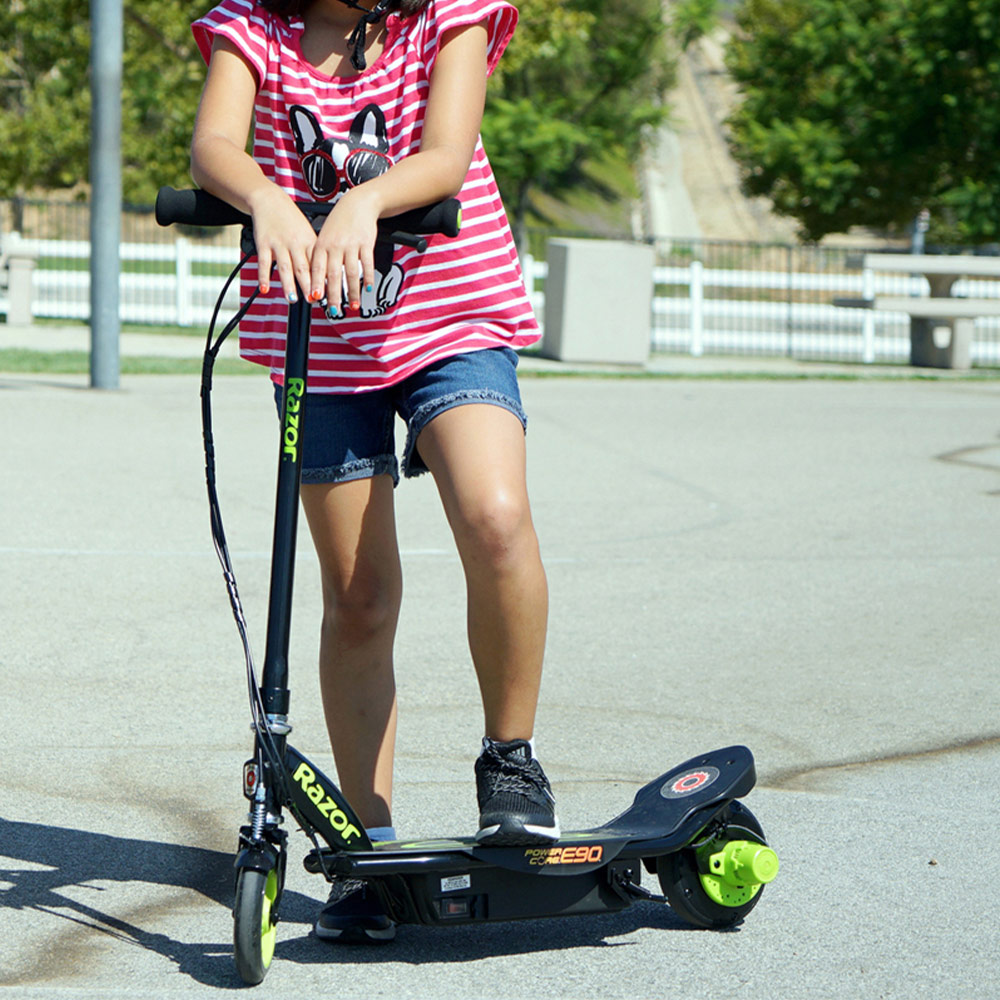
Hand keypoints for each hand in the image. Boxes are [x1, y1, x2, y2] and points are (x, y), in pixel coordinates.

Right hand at [247, 185, 316, 301]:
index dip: (322, 280)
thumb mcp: (308, 234)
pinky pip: (264, 262)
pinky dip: (264, 276)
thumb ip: (314, 255)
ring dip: (288, 284)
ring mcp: (279, 244)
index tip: (326, 294)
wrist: (270, 200)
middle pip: (303, 267)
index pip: (318, 264)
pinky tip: (264, 288)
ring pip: (285, 266)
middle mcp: (296, 243)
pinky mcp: (264, 243)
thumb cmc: (291, 220)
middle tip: (312, 300)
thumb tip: (324, 278)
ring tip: (292, 299)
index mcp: (310, 242)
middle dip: (308, 286)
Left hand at [311, 187, 380, 315]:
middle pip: (334, 274)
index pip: (317, 268)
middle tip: (334, 311)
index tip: (315, 298)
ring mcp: (351, 244)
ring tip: (354, 306)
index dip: (316, 284)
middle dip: (334, 295)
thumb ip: (321, 258)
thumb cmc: (339, 223)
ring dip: (353, 292)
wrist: (358, 204)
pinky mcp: (366, 243)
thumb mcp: (325, 237)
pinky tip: (368, 289)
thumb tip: (318, 282)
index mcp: (322, 244)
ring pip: (351, 273)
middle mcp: (335, 245)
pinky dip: (368, 278)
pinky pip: (367, 264)